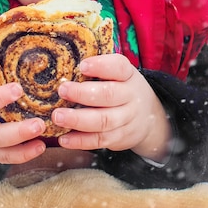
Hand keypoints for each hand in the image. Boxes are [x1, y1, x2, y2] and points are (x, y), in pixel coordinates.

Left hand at [52, 53, 171, 161]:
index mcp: (128, 75)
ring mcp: (127, 119)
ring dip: (78, 120)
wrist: (149, 117)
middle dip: (82, 93)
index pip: (118, 67)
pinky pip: (100, 141)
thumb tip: (64, 67)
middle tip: (62, 91)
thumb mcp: (117, 75)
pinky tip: (64, 138)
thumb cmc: (122, 89)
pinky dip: (80, 141)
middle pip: (108, 95)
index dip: (100, 66)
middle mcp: (130, 96)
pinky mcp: (121, 138)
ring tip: (58, 117)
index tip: (82, 66)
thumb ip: (97, 71)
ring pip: (103, 121)